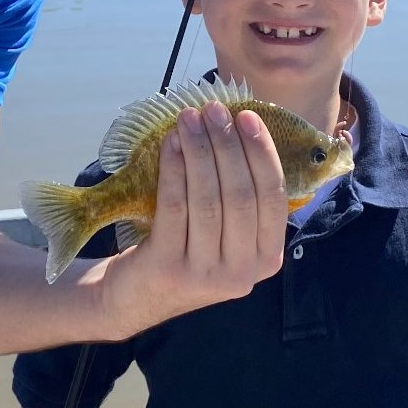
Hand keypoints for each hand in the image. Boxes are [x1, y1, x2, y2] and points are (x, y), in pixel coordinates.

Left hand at [99, 103, 287, 337]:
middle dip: (227, 145)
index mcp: (267, 260)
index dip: (262, 153)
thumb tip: (239, 127)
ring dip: (199, 151)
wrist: (134, 297)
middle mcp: (243, 273)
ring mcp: (206, 275)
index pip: (274, 198)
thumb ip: (241, 198)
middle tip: (212, 110)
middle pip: (241, 195)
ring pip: (208, 199)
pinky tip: (171, 144)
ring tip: (188, 119)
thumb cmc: (185, 250)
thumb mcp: (225, 235)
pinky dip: (174, 170)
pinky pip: (175, 208)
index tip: (246, 116)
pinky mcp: (170, 270)